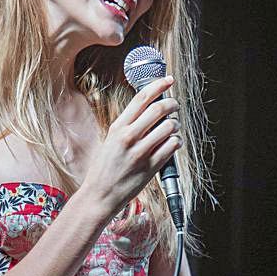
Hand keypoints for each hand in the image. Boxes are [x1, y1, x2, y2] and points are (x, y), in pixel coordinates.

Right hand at [79, 76, 180, 217]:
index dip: (158, 85)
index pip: (141, 98)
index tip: (168, 80)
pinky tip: (173, 143)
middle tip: (175, 105)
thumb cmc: (105, 168)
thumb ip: (128, 125)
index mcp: (118, 127)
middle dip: (172, 104)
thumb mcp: (110, 140)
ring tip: (173, 127)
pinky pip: (172, 146)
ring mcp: (140, 152)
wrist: (100, 195)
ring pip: (169, 127)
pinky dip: (177, 141)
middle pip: (158, 109)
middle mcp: (128, 137)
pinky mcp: (151, 167)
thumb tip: (149, 110)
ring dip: (175, 124)